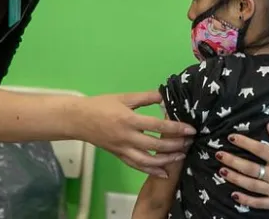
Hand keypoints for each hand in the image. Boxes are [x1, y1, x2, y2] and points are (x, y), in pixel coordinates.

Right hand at [73, 92, 194, 176]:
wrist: (78, 119)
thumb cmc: (101, 105)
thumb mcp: (124, 97)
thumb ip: (146, 97)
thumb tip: (165, 96)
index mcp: (129, 120)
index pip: (157, 126)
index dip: (175, 128)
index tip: (190, 129)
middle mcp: (127, 137)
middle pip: (155, 145)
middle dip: (175, 145)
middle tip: (189, 142)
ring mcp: (122, 149)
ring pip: (147, 161)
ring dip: (166, 161)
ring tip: (181, 156)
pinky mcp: (119, 156)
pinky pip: (136, 166)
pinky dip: (151, 171)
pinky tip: (163, 172)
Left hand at [217, 123, 268, 209]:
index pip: (259, 149)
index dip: (244, 142)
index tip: (231, 137)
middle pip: (250, 168)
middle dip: (233, 160)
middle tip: (219, 155)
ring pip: (251, 184)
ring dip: (235, 178)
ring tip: (222, 171)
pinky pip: (258, 202)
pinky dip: (246, 200)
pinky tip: (234, 194)